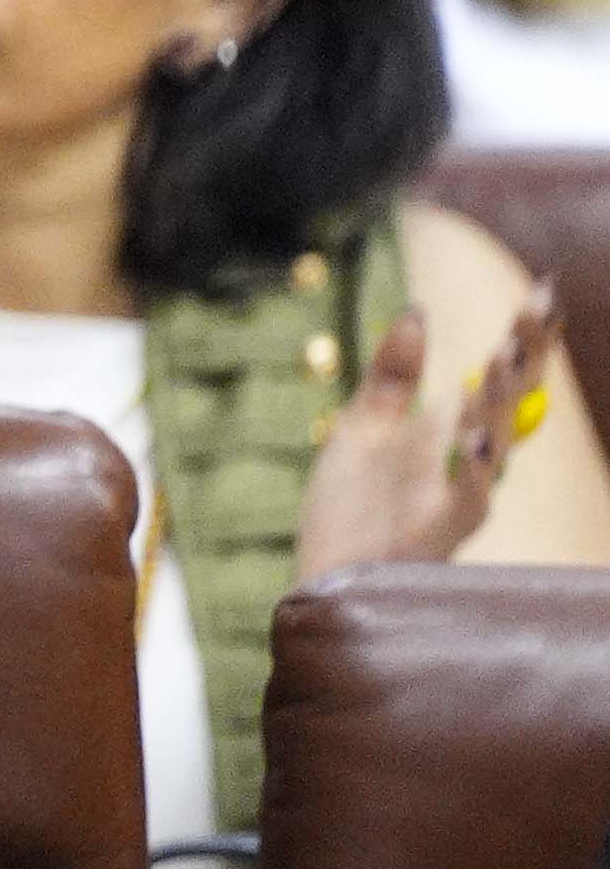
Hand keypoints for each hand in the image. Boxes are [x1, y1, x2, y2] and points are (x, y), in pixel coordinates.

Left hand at [299, 294, 562, 575]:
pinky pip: (467, 499)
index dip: (524, 337)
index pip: (498, 378)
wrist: (324, 581)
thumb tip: (418, 309)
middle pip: (507, 401)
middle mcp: (466, 465)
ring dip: (500, 399)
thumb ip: (393, 376)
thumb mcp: (363, 429)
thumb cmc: (349, 514)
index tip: (545, 288)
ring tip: (505, 355)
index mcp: (452, 437)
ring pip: (494, 444)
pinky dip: (475, 469)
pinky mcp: (434, 534)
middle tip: (540, 303)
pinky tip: (478, 437)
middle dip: (524, 353)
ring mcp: (454, 499)